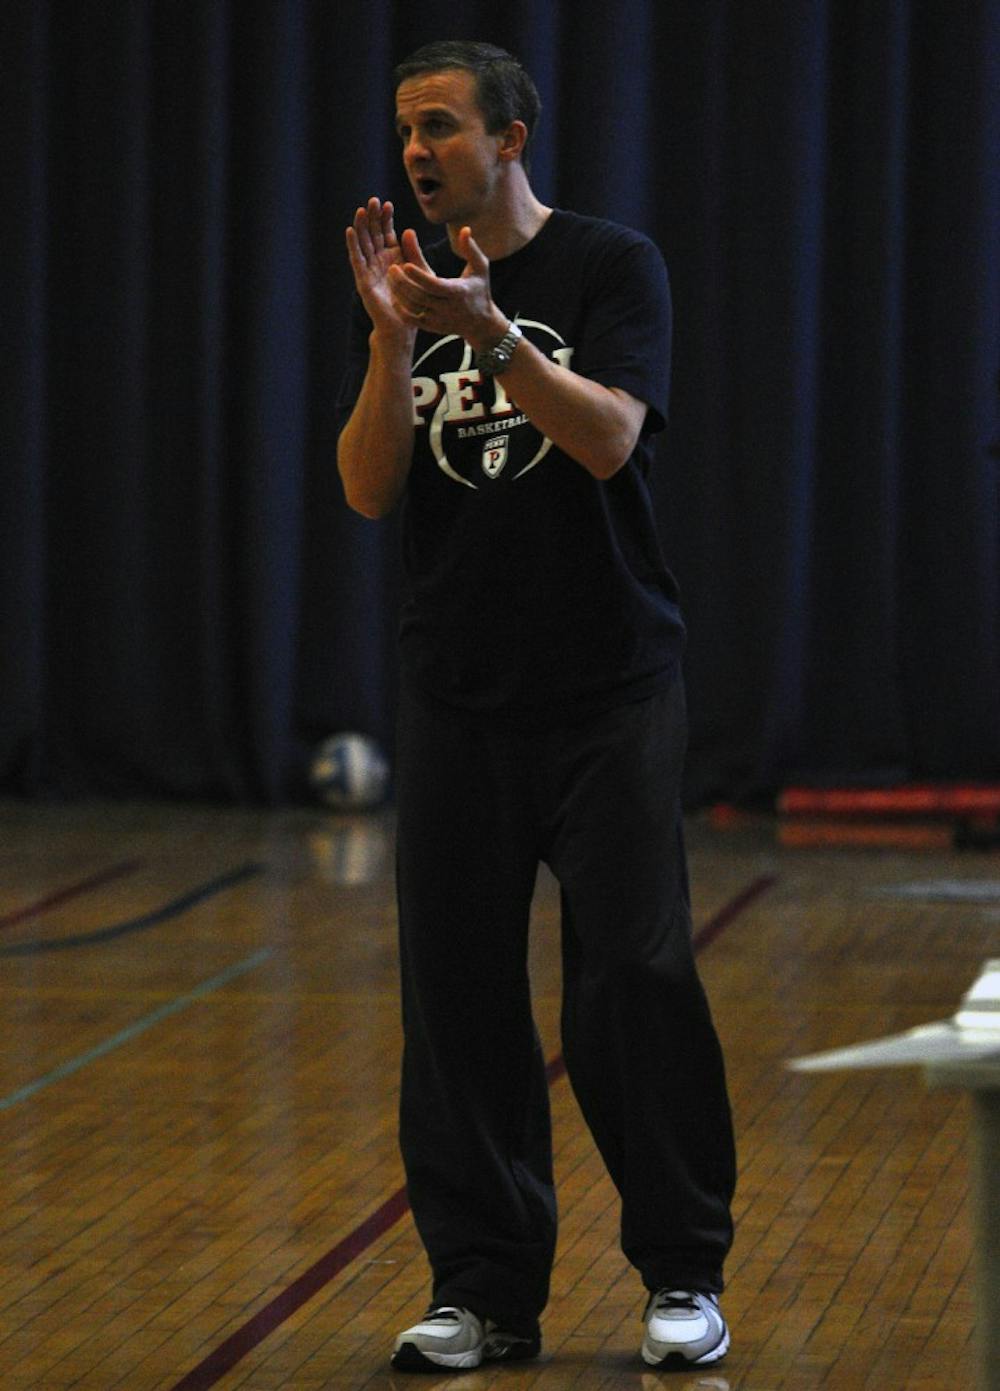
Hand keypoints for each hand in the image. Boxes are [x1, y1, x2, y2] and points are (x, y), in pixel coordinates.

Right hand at [345, 198, 411, 337]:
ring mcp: (370, 270)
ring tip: (360, 210)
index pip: (387, 232)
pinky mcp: (363, 281)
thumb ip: (414, 253)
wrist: (403, 327)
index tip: (387, 204)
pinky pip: (357, 260)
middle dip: (372, 218)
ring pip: (364, 244)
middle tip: (372, 200)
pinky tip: (350, 231)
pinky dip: (353, 245)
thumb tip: (408, 230)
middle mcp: (379, 261)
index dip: (386, 219)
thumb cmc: (414, 302)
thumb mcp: (419, 273)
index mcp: (393, 257)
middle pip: (374, 234)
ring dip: (361, 227)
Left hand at [388, 227, 503, 349]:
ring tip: (390, 277)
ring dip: (399, 293)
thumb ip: (471, 249)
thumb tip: (464, 229)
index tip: (405, 265)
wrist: (480, 324)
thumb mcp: (480, 268)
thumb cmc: (480, 290)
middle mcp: (447, 308)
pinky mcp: (431, 327)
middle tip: (391, 268)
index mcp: (458, 292)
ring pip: (413, 308)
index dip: (419, 276)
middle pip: (419, 297)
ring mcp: (438, 320)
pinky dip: (400, 309)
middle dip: (403, 283)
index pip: (434, 285)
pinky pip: (411, 320)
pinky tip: (394, 295)